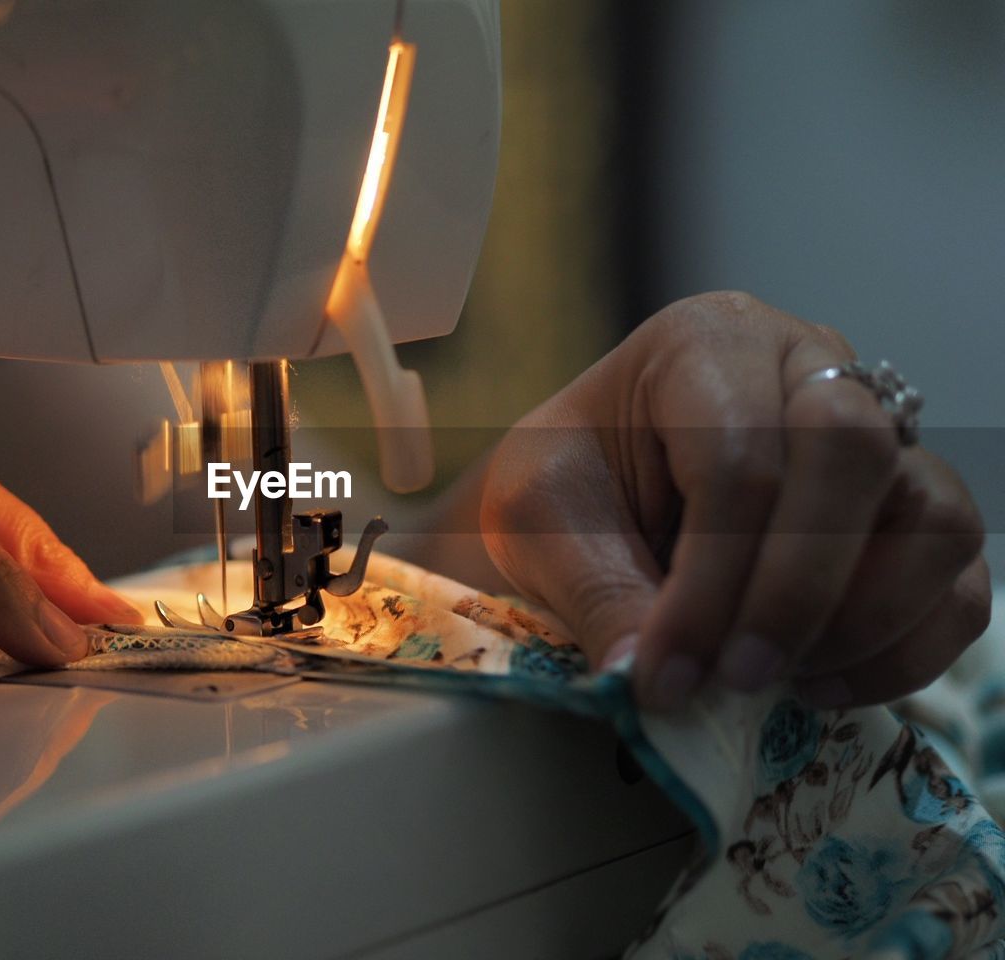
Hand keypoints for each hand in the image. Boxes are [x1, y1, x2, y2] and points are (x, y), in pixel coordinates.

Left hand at [481, 292, 988, 710]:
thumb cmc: (570, 481)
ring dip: (861, 623)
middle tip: (735, 678)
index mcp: (707, 341)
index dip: (708, 582)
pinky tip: (818, 684)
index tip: (666, 677)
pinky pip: (959, 582)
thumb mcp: (541, 518)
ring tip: (770, 681)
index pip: (739, 455)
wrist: (597, 490)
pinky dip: (906, 651)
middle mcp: (811, 366)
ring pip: (934, 517)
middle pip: (853, 454)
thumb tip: (653, 682)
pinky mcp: (913, 511)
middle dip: (795, 590)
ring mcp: (881, 434)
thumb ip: (594, 589)